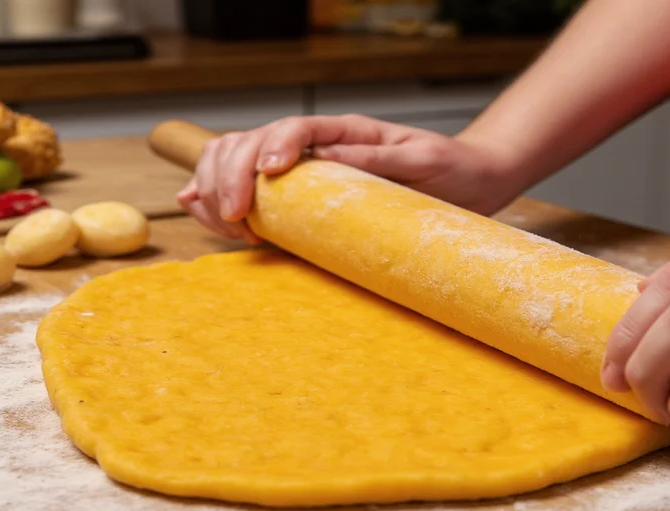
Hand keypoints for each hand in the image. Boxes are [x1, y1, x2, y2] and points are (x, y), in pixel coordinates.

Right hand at [176, 114, 515, 242]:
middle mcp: (318, 146)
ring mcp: (305, 170)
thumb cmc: (450, 169)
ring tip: (228, 223)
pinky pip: (249, 189)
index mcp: (345, 131)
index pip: (294, 128)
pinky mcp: (303, 196)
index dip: (270, 149)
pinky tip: (202, 207)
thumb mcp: (422, 159)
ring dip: (217, 186)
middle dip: (230, 175)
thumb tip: (325, 158)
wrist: (467, 181)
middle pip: (251, 142)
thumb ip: (378, 158)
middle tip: (235, 216)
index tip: (266, 180)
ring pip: (238, 160)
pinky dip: (217, 196)